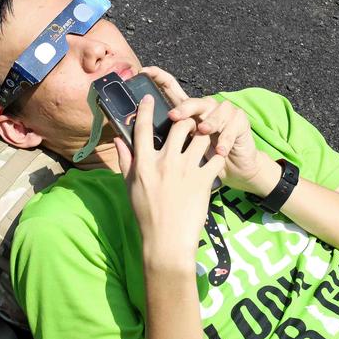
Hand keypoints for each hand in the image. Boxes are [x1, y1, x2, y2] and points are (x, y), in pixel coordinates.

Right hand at [115, 95, 225, 267]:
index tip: (150, 98)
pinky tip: (215, 157)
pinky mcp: (204, 180)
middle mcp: (165, 163)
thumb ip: (125, 161)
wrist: (166, 240)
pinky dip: (218, 154)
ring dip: (204, 134)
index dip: (147, 109)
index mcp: (144, 164)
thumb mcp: (130, 187)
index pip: (144, 129)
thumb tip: (120, 140)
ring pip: (201, 136)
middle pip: (180, 125)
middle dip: (186, 119)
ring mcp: (186, 170)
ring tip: (204, 138)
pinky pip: (216, 156)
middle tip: (189, 123)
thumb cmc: (145, 215)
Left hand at [142, 66, 273, 194]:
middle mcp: (204, 108)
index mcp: (185, 112)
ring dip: (209, 121)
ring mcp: (224, 113)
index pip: (171, 89)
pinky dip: (226, 139)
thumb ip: (150, 144)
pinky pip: (233, 126)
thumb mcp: (174, 154)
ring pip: (216, 110)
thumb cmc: (198, 161)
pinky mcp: (240, 123)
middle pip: (194, 100)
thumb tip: (119, 139)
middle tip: (174, 116)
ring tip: (203, 132)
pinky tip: (220, 151)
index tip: (144, 71)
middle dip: (184, 107)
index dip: (159, 77)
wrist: (231, 169)